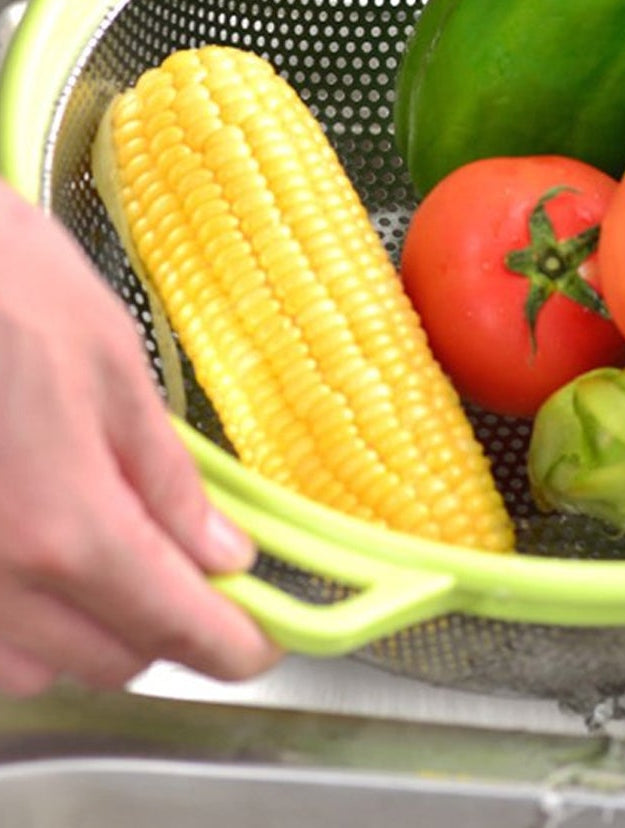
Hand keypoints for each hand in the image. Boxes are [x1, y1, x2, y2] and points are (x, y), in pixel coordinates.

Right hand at [0, 183, 281, 694]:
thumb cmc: (9, 290)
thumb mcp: (114, 368)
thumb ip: (166, 477)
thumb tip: (222, 551)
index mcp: (65, 526)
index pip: (170, 623)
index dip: (231, 646)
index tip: (265, 646)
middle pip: (108, 659)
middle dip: (167, 631)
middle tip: (201, 573)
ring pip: (37, 668)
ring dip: (91, 635)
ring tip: (121, 559)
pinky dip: (26, 628)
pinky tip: (49, 558)